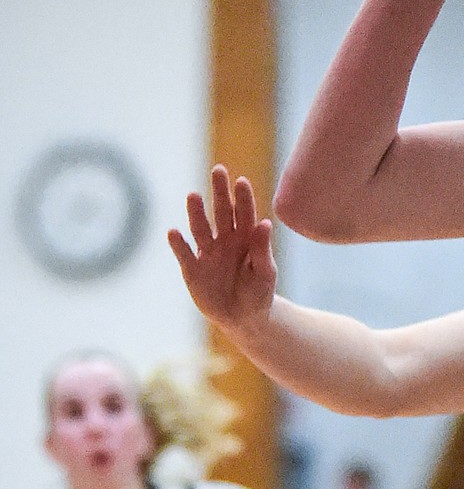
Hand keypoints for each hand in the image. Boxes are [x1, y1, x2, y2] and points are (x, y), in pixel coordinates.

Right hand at [169, 168, 277, 334]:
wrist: (243, 318)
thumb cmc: (259, 292)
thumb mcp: (265, 273)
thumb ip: (262, 250)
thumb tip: (264, 223)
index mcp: (246, 238)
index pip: (245, 213)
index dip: (243, 198)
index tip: (241, 181)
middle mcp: (225, 240)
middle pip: (222, 212)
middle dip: (220, 192)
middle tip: (218, 170)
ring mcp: (207, 252)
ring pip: (201, 228)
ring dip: (196, 212)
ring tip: (193, 195)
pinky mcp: (192, 269)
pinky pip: (184, 254)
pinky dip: (178, 244)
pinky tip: (173, 232)